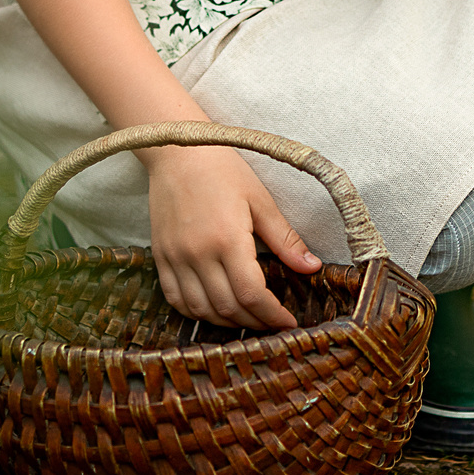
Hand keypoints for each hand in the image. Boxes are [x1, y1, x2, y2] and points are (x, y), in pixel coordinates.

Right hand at [143, 144, 321, 329]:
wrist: (177, 150)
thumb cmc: (223, 170)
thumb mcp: (260, 200)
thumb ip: (285, 239)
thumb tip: (313, 267)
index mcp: (227, 238)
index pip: (251, 294)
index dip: (272, 315)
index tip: (288, 323)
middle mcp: (198, 253)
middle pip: (227, 307)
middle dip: (254, 322)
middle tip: (272, 324)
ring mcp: (175, 257)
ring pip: (200, 309)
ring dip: (226, 322)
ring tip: (247, 319)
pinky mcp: (160, 256)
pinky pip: (175, 298)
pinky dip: (195, 312)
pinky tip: (214, 310)